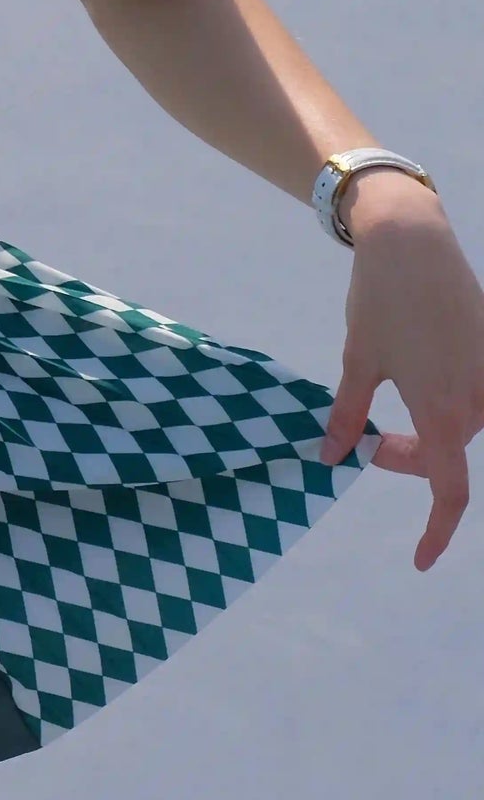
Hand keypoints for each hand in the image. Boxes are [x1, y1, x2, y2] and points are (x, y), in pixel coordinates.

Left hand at [320, 168, 483, 569]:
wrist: (413, 240)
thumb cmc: (381, 301)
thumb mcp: (357, 361)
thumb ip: (347, 415)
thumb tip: (331, 456)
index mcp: (443, 413)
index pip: (450, 492)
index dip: (436, 532)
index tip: (418, 559)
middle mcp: (478, 402)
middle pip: (447, 455)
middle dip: (407, 457)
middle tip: (364, 443)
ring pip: (459, 426)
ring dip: (427, 429)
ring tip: (383, 402)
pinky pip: (472, 395)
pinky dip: (443, 402)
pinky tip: (415, 375)